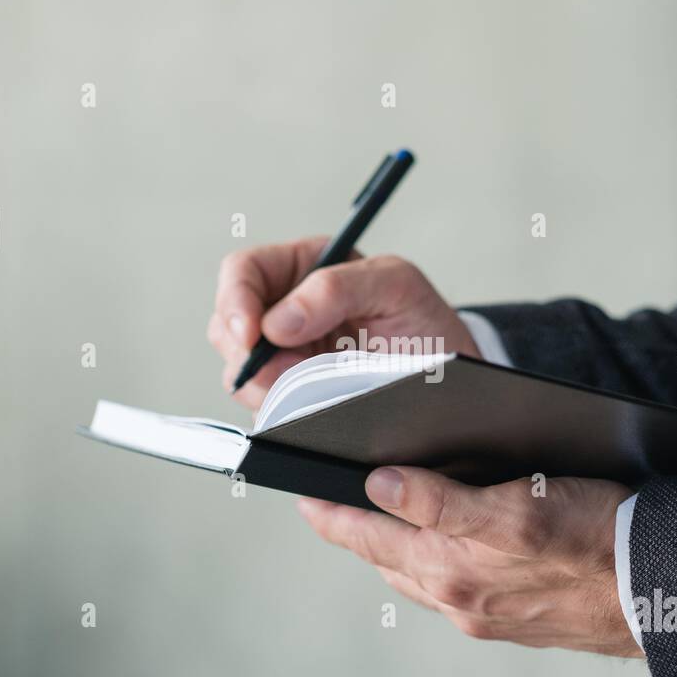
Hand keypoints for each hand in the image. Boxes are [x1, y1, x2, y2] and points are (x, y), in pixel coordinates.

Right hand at [208, 237, 479, 408]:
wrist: (449, 379)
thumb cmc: (425, 322)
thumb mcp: (397, 287)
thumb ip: (338, 288)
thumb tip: (277, 321)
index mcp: (304, 267)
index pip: (243, 272)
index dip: (235, 302)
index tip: (250, 336)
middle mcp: (286, 308)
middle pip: (227, 325)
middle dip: (246, 354)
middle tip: (286, 374)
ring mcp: (285, 354)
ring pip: (240, 371)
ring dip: (264, 386)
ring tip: (310, 390)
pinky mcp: (291, 393)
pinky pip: (262, 404)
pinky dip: (276, 410)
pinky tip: (309, 408)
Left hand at [297, 467, 643, 657]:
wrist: (663, 596)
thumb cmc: (599, 543)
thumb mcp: (515, 509)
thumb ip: (441, 501)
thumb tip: (378, 485)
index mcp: (450, 570)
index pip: (368, 537)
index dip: (332, 514)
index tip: (302, 496)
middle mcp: (461, 597)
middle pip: (389, 557)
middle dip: (358, 529)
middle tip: (332, 505)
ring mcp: (487, 611)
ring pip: (420, 574)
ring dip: (395, 547)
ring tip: (380, 521)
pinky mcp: (515, 614)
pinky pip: (456, 586)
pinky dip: (437, 561)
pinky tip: (448, 546)